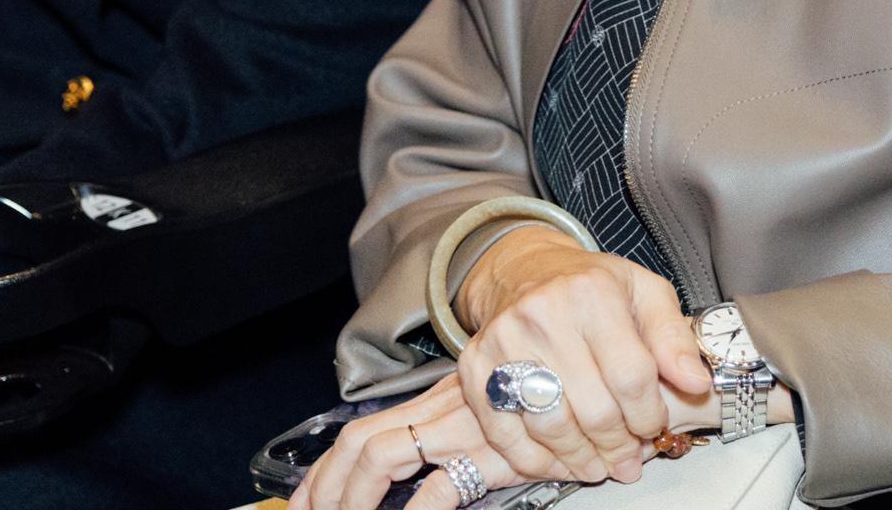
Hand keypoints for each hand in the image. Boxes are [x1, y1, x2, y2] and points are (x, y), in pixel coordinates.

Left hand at [288, 386, 529, 509]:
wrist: (586, 393)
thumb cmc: (538, 416)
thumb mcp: (484, 423)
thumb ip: (447, 441)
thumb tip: (409, 489)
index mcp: (433, 406)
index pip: (360, 431)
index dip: (323, 470)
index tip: (304, 501)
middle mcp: (439, 412)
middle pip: (357, 439)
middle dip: (322, 484)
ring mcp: (460, 430)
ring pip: (379, 454)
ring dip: (352, 497)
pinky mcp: (488, 454)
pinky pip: (438, 487)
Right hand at [458, 230, 711, 486]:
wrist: (527, 271)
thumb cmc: (593, 287)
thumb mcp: (645, 293)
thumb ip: (674, 337)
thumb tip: (696, 381)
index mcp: (593, 292)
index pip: (631, 374)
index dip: (648, 414)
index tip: (653, 427)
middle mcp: (544, 314)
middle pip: (592, 407)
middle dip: (617, 445)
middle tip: (628, 461)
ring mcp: (505, 342)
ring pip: (549, 425)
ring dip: (579, 459)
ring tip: (598, 466)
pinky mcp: (476, 367)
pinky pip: (504, 431)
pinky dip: (533, 459)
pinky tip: (558, 462)